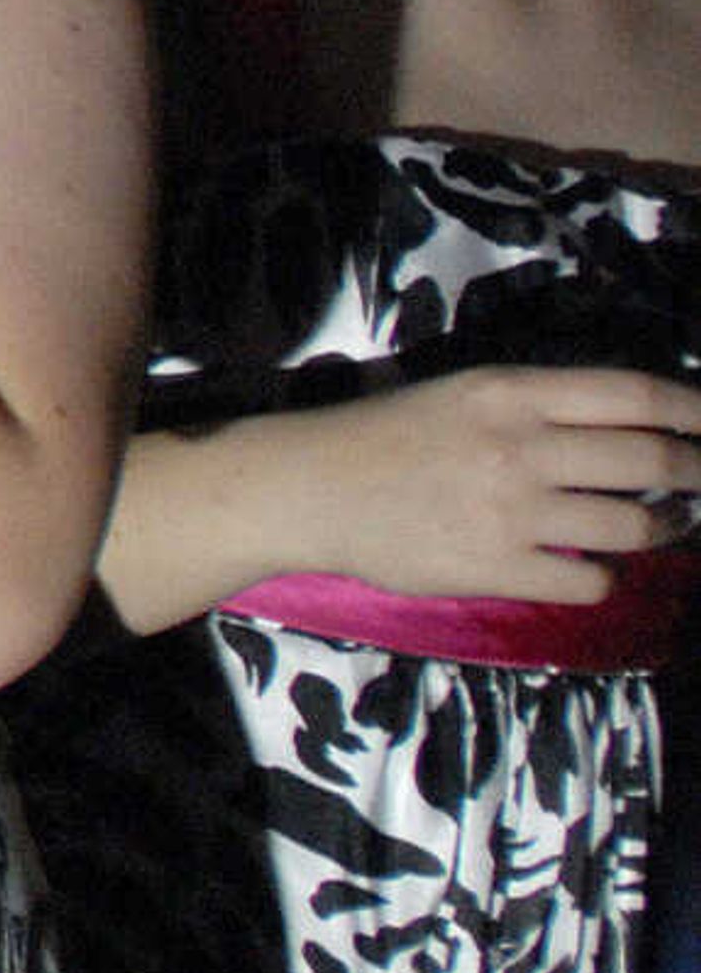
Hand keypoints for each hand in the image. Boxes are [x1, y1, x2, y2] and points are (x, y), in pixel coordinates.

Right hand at [280, 362, 700, 603]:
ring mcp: (510, 511)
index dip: (693, 411)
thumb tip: (637, 432)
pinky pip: (589, 580)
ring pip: (631, 526)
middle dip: (697, 475)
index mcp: (510, 393)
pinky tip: (584, 567)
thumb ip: (542, 408)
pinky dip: (600, 576)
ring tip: (658, 529)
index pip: (633, 398)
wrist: (311, 488)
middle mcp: (519, 447)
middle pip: (650, 461)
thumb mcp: (464, 395)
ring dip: (660, 530)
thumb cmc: (389, 435)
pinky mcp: (496, 568)